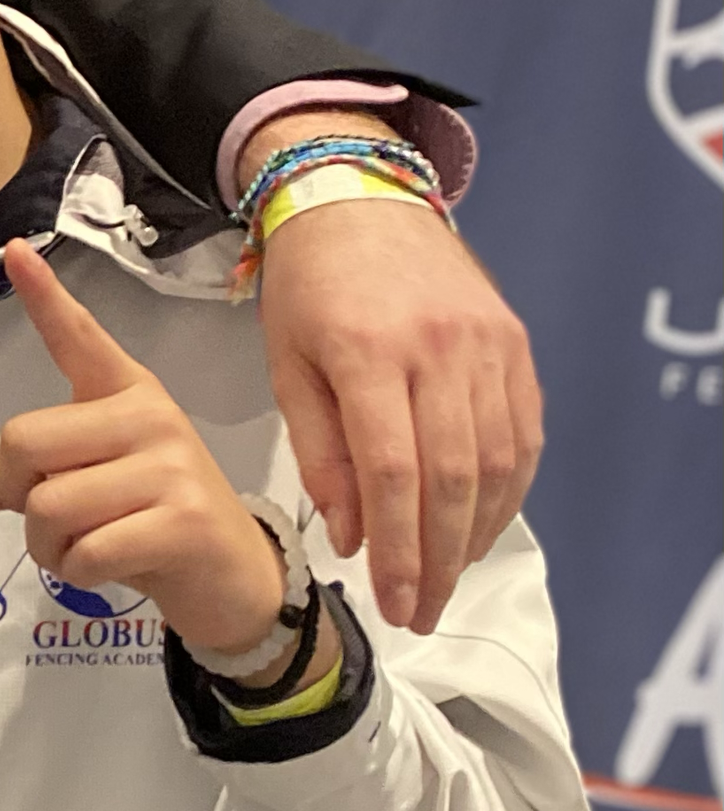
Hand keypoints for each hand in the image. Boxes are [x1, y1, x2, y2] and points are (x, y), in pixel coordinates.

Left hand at [0, 241, 295, 662]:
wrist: (233, 577)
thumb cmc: (151, 521)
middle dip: (17, 494)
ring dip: (47, 546)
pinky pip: (85, 551)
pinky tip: (105, 569)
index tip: (14, 250)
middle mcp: (149, 415)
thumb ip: (21, 479)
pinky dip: (75, 571)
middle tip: (53, 519)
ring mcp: (171, 466)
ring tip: (84, 548)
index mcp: (125, 392)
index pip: (79, 337)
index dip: (44, 297)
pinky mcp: (183, 521)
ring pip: (49, 505)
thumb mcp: (84, 488)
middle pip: (24, 442)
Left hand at [254, 190, 540, 634]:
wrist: (357, 197)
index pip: (395, 474)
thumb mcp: (287, 366)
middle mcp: (438, 350)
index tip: (392, 603)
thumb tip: (352, 538)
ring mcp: (486, 346)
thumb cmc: (309, 287)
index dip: (398, 550)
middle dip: (438, 560)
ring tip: (445, 580)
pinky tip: (478, 526)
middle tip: (420, 613)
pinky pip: (523, 434)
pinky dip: (507, 491)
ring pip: (498, 464)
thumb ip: (320, 455)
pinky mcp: (515, 345)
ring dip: (474, 534)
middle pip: (453, 479)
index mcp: (368, 354)